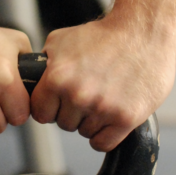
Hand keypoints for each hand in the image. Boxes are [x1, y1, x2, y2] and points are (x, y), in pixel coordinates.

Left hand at [31, 15, 175, 151]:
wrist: (144, 31)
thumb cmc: (105, 35)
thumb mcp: (61, 41)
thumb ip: (43, 65)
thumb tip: (31, 80)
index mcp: (58, 78)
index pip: (40, 114)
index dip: (50, 108)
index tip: (60, 102)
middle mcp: (78, 95)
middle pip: (64, 124)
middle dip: (73, 112)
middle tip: (89, 94)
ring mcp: (102, 108)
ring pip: (85, 133)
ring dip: (92, 121)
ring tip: (104, 99)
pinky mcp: (126, 118)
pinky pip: (103, 143)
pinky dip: (105, 135)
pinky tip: (110, 117)